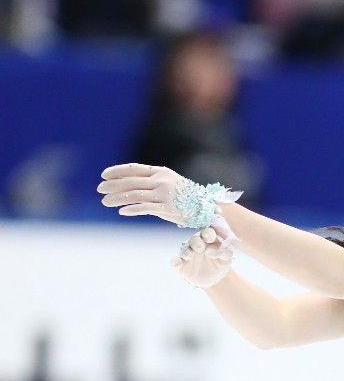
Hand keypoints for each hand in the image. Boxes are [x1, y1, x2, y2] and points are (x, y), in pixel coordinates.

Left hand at [98, 162, 242, 227]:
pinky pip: (145, 208)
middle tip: (99, 190)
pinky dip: (132, 209)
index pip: (133, 169)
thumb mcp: (169, 185)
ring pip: (134, 195)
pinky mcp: (167, 208)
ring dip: (117, 198)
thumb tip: (132, 190)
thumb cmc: (187, 198)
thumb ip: (152, 185)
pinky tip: (121, 211)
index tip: (103, 175)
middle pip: (130, 181)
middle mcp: (160, 180)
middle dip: (112, 185)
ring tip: (105, 202)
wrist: (208, 208)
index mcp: (160, 172)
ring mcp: (163, 194)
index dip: (117, 171)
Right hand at [171, 216, 235, 288]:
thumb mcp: (227, 259)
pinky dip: (175, 262)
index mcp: (209, 240)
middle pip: (194, 240)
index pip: (207, 232)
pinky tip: (177, 263)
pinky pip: (176, 262)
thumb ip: (224, 252)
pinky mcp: (182, 265)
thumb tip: (210, 251)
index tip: (210, 237)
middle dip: (196, 242)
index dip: (208, 233)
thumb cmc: (221, 264)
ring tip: (189, 256)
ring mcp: (188, 254)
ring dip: (186, 252)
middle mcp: (197, 245)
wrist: (215, 279)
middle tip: (200, 248)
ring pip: (184, 249)